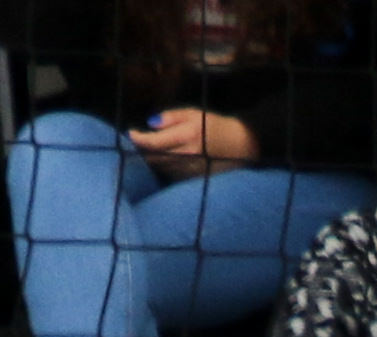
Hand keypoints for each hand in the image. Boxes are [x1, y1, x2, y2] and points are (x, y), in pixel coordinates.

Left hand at [129, 109, 258, 176]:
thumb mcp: (192, 113)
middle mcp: (187, 155)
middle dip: (143, 151)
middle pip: (154, 158)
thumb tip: (150, 123)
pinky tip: (163, 160)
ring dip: (152, 160)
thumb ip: (171, 117)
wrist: (238, 144)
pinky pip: (172, 174)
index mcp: (186, 136)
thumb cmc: (213, 125)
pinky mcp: (194, 178)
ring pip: (162, 168)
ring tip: (148, 151)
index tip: (131, 133)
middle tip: (137, 143)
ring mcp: (191, 170)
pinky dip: (164, 167)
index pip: (154, 143)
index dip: (139, 139)